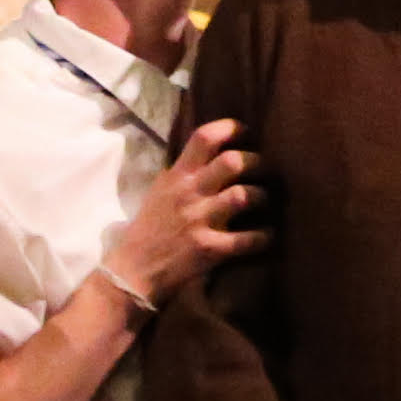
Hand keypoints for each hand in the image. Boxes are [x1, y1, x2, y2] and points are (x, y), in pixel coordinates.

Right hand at [111, 122, 259, 302]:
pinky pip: (248, 239)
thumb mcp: (161, 190)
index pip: (204, 137)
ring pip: (244, 196)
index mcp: (177, 176)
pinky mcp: (209, 249)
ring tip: (265, 200)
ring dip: (263, 196)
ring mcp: (199, 221)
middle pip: (233, 162)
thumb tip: (213, 153)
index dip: (231, 129)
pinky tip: (267, 235)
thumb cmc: (150, 228)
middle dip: (258, 162)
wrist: (133, 271)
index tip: (246, 133)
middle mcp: (189, 193)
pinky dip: (264, 236)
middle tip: (267, 170)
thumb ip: (185, 172)